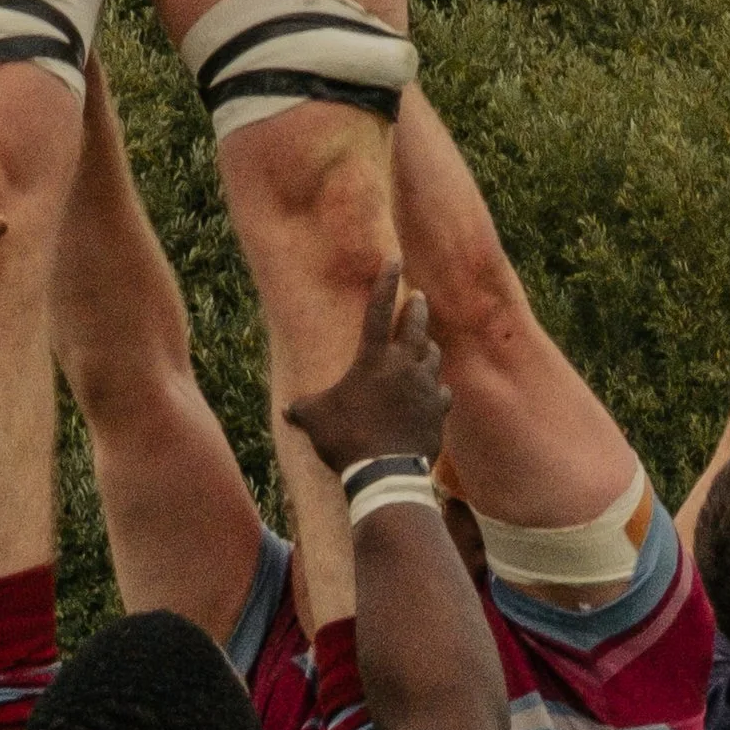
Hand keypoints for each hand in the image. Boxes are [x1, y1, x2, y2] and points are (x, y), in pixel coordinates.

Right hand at [286, 266, 450, 477]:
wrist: (385, 472)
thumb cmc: (347, 439)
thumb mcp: (316, 420)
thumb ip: (303, 409)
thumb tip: (287, 411)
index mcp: (373, 359)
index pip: (378, 310)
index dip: (385, 282)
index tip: (394, 258)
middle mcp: (403, 365)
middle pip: (416, 324)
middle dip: (417, 307)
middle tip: (418, 297)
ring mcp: (425, 386)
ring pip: (433, 355)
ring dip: (428, 346)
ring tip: (425, 343)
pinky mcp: (439, 410)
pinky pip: (442, 392)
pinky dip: (438, 389)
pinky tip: (434, 393)